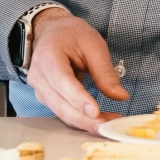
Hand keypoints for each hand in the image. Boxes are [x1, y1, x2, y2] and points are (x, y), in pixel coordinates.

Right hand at [26, 7, 129, 133]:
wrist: (51, 33)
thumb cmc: (71, 35)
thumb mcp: (93, 44)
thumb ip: (104, 71)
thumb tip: (120, 96)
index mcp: (48, 56)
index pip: (62, 81)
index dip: (78, 99)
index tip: (95, 112)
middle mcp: (39, 76)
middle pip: (60, 104)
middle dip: (85, 119)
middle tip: (108, 126)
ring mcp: (39, 89)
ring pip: (61, 113)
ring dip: (85, 122)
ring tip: (108, 124)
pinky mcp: (46, 98)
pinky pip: (63, 113)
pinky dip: (81, 119)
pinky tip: (98, 121)